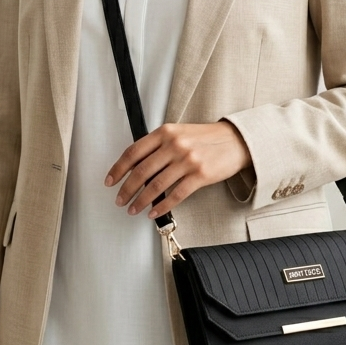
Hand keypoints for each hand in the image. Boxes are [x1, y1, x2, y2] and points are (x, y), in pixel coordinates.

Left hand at [106, 120, 251, 220]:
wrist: (235, 140)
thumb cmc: (205, 138)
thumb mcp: (178, 133)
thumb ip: (158, 146)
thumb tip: (135, 167)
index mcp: (165, 132)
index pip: (133, 152)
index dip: (118, 169)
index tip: (110, 181)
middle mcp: (175, 145)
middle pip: (141, 171)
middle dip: (126, 189)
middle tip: (119, 200)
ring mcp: (188, 160)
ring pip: (156, 185)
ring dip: (141, 201)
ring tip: (133, 209)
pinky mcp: (200, 175)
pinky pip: (176, 195)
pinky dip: (162, 206)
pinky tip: (154, 212)